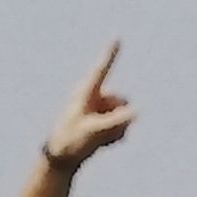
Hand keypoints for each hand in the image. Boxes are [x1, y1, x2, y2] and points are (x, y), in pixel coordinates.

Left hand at [42, 44, 133, 169]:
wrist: (62, 158)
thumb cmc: (72, 141)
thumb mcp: (95, 131)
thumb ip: (116, 122)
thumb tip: (135, 112)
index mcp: (87, 93)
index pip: (102, 70)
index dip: (110, 54)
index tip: (117, 38)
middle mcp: (95, 98)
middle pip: (121, 101)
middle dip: (119, 118)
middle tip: (102, 132)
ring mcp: (99, 109)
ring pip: (123, 115)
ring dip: (117, 129)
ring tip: (99, 140)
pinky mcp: (103, 120)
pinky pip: (121, 125)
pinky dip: (116, 135)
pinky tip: (102, 144)